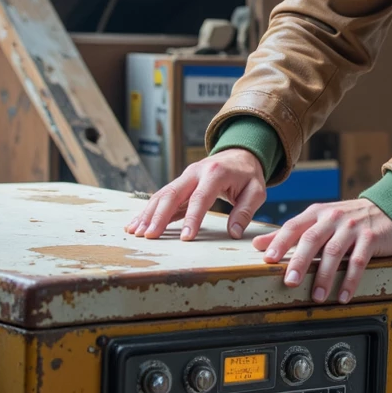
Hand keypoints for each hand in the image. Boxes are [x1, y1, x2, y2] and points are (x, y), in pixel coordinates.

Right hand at [125, 149, 266, 240]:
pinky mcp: (180, 183)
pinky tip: (137, 224)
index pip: (200, 198)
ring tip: (136, 232)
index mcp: (215, 173)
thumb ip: (244, 211)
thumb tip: (234, 233)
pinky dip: (149, 211)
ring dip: (148, 214)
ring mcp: (185, 177)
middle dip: (159, 216)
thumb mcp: (256, 191)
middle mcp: (195, 172)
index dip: (192, 219)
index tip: (186, 238)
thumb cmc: (248, 175)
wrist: (240, 154)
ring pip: (162, 195)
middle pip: (172, 194)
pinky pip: (162, 197)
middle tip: (149, 236)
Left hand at [254, 198, 391, 303]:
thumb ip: (290, 232)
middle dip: (299, 262)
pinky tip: (342, 296)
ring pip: (334, 252)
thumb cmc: (348, 218)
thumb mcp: (319, 219)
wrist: (388, 209)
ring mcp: (352, 227)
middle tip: (289, 282)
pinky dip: (350, 281)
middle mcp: (333, 218)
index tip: (267, 259)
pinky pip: (359, 262)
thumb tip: (258, 244)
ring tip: (316, 297)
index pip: (294, 226)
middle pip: (312, 240)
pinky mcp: (370, 238)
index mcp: (317, 213)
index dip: (280, 242)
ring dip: (324, 276)